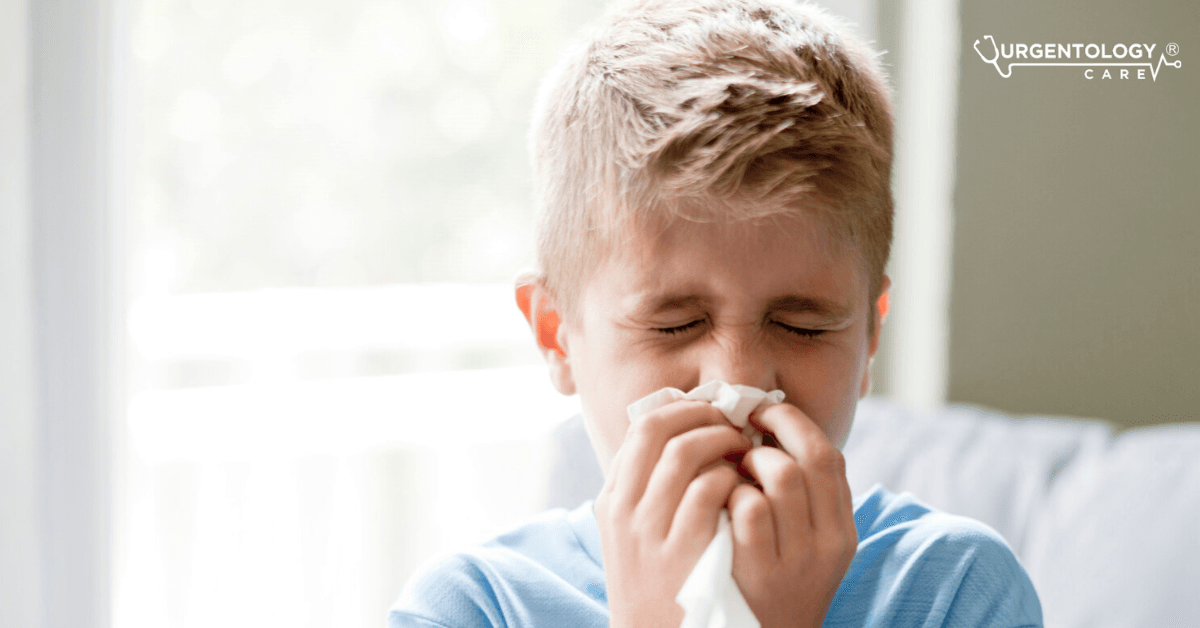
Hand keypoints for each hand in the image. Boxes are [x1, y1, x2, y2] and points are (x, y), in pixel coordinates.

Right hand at [595, 400, 751, 627]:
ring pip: (685, 452)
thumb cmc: (657, 585)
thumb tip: (678, 431)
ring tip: (744, 454)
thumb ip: (647, 488)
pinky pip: (710, 490)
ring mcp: (653, 532)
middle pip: (662, 431)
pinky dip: (732, 478)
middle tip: (735, 428)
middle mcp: (625, 510)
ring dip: (723, 442)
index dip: (683, 409)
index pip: (642, 427)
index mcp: (614, 499)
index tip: (711, 413)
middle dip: (706, 418)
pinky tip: (745, 489)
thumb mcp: (633, 534)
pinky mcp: (686, 552)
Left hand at [728, 403, 857, 627]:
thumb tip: (768, 430)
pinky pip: (749, 507)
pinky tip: (716, 502)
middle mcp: (827, 542)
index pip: (828, 455)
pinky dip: (730, 492)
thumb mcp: (802, 546)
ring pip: (782, 473)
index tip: (763, 414)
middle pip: (808, 457)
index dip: (793, 423)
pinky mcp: (760, 571)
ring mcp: (796, 558)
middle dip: (769, 434)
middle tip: (739, 437)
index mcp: (840, 530)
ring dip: (748, 460)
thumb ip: (798, 499)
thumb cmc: (769, 585)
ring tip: (729, 471)